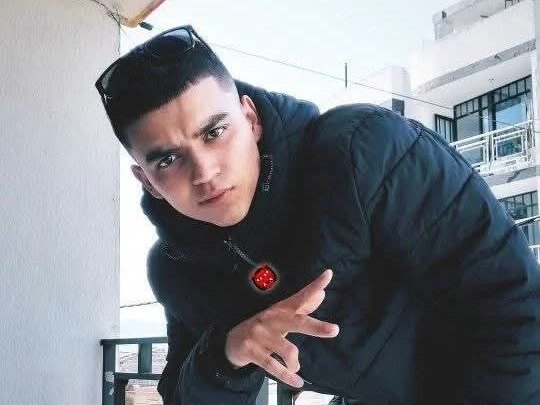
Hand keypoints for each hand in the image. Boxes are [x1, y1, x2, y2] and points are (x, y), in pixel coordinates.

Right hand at [224, 269, 338, 387]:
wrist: (232, 342)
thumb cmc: (263, 328)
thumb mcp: (282, 316)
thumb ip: (303, 307)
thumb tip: (321, 294)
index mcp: (281, 310)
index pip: (300, 297)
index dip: (314, 286)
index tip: (328, 275)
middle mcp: (271, 319)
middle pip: (297, 321)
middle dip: (316, 327)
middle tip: (334, 330)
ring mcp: (260, 334)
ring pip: (288, 350)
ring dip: (295, 363)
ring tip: (295, 367)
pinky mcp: (252, 350)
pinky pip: (273, 366)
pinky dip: (287, 375)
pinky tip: (296, 380)